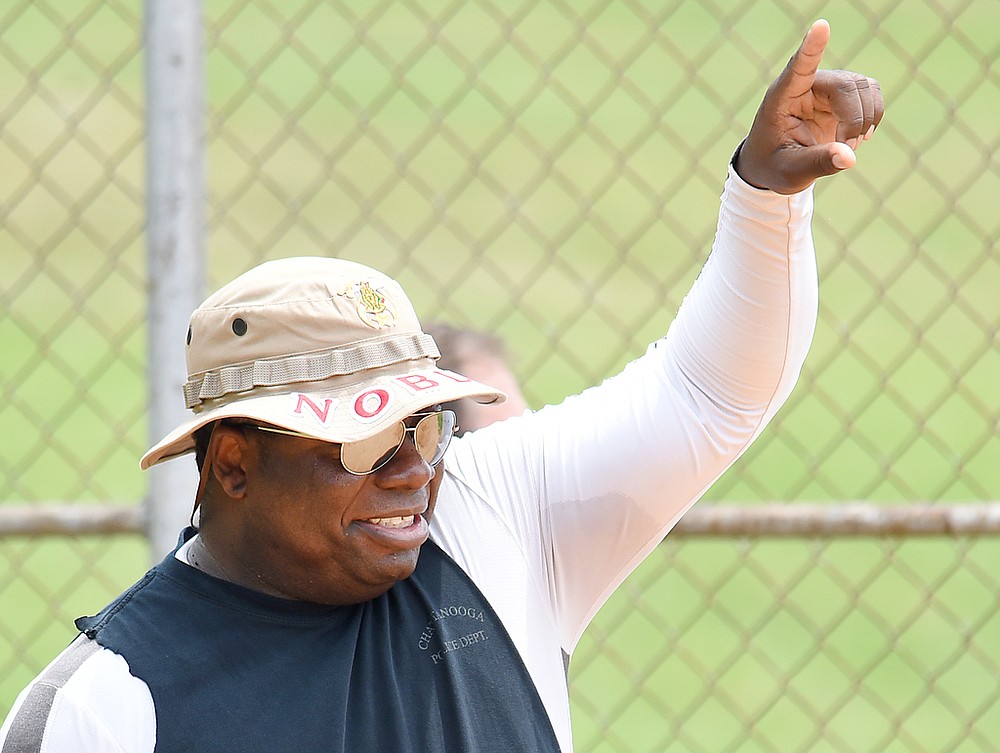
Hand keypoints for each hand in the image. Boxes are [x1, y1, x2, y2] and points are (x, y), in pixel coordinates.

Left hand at [734, 19, 883, 193]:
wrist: (774, 164)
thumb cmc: (773, 165)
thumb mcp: (791, 171)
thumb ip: (818, 163)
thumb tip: (850, 157)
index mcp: (782, 98)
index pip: (799, 67)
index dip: (812, 48)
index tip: (820, 26)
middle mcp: (806, 84)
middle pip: (846, 86)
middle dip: (855, 120)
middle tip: (847, 148)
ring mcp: (826, 86)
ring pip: (863, 87)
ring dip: (865, 119)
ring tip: (848, 145)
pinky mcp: (842, 94)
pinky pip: (871, 92)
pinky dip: (872, 115)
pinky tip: (857, 135)